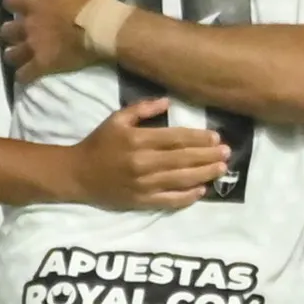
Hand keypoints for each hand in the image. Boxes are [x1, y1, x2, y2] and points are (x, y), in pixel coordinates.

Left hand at [2, 0, 108, 81]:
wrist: (103, 27)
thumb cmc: (89, 0)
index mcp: (33, 4)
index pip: (11, 2)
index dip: (12, 3)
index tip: (15, 4)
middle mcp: (29, 26)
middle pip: (7, 30)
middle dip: (10, 31)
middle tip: (17, 32)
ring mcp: (35, 47)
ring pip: (12, 54)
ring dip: (13, 53)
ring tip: (18, 54)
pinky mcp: (44, 65)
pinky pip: (25, 75)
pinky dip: (23, 75)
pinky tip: (25, 75)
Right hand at [65, 98, 230, 209]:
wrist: (77, 175)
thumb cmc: (98, 143)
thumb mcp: (116, 119)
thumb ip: (142, 109)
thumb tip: (168, 101)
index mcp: (138, 140)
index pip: (175, 139)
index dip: (198, 138)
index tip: (216, 137)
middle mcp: (143, 163)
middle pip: (183, 159)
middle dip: (207, 156)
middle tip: (227, 152)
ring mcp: (143, 184)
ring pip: (181, 179)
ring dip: (204, 174)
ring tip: (221, 169)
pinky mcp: (141, 201)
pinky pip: (169, 200)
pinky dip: (187, 197)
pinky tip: (202, 190)